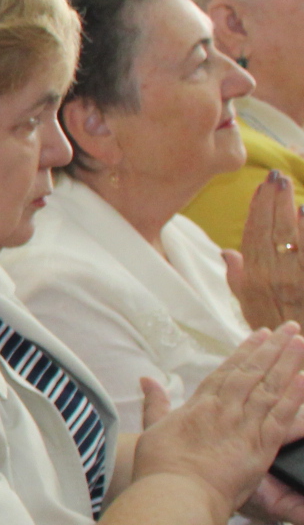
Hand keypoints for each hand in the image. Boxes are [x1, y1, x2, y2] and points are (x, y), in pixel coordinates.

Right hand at [134, 325, 303, 518]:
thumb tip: (147, 379)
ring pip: (270, 388)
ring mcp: (244, 426)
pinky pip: (281, 417)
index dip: (246, 351)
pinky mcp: (261, 447)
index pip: (228, 370)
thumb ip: (156, 404)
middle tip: (290, 328)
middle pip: (253, 372)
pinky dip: (294, 398)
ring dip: (287, 364)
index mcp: (200, 404)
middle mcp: (224, 409)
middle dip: (272, 348)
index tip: (260, 334)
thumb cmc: (160, 467)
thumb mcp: (153, 430)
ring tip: (299, 343)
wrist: (176, 494)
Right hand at [228, 172, 303, 329]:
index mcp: (255, 280)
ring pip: (292, 237)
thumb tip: (228, 251)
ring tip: (289, 185)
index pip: (253, 237)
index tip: (259, 188)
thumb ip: (238, 278)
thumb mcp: (248, 307)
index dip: (256, 210)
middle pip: (272, 232)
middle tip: (276, 176)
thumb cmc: (274, 328)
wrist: (299, 349)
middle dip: (273, 201)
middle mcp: (276, 276)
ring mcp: (298, 278)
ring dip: (290, 209)